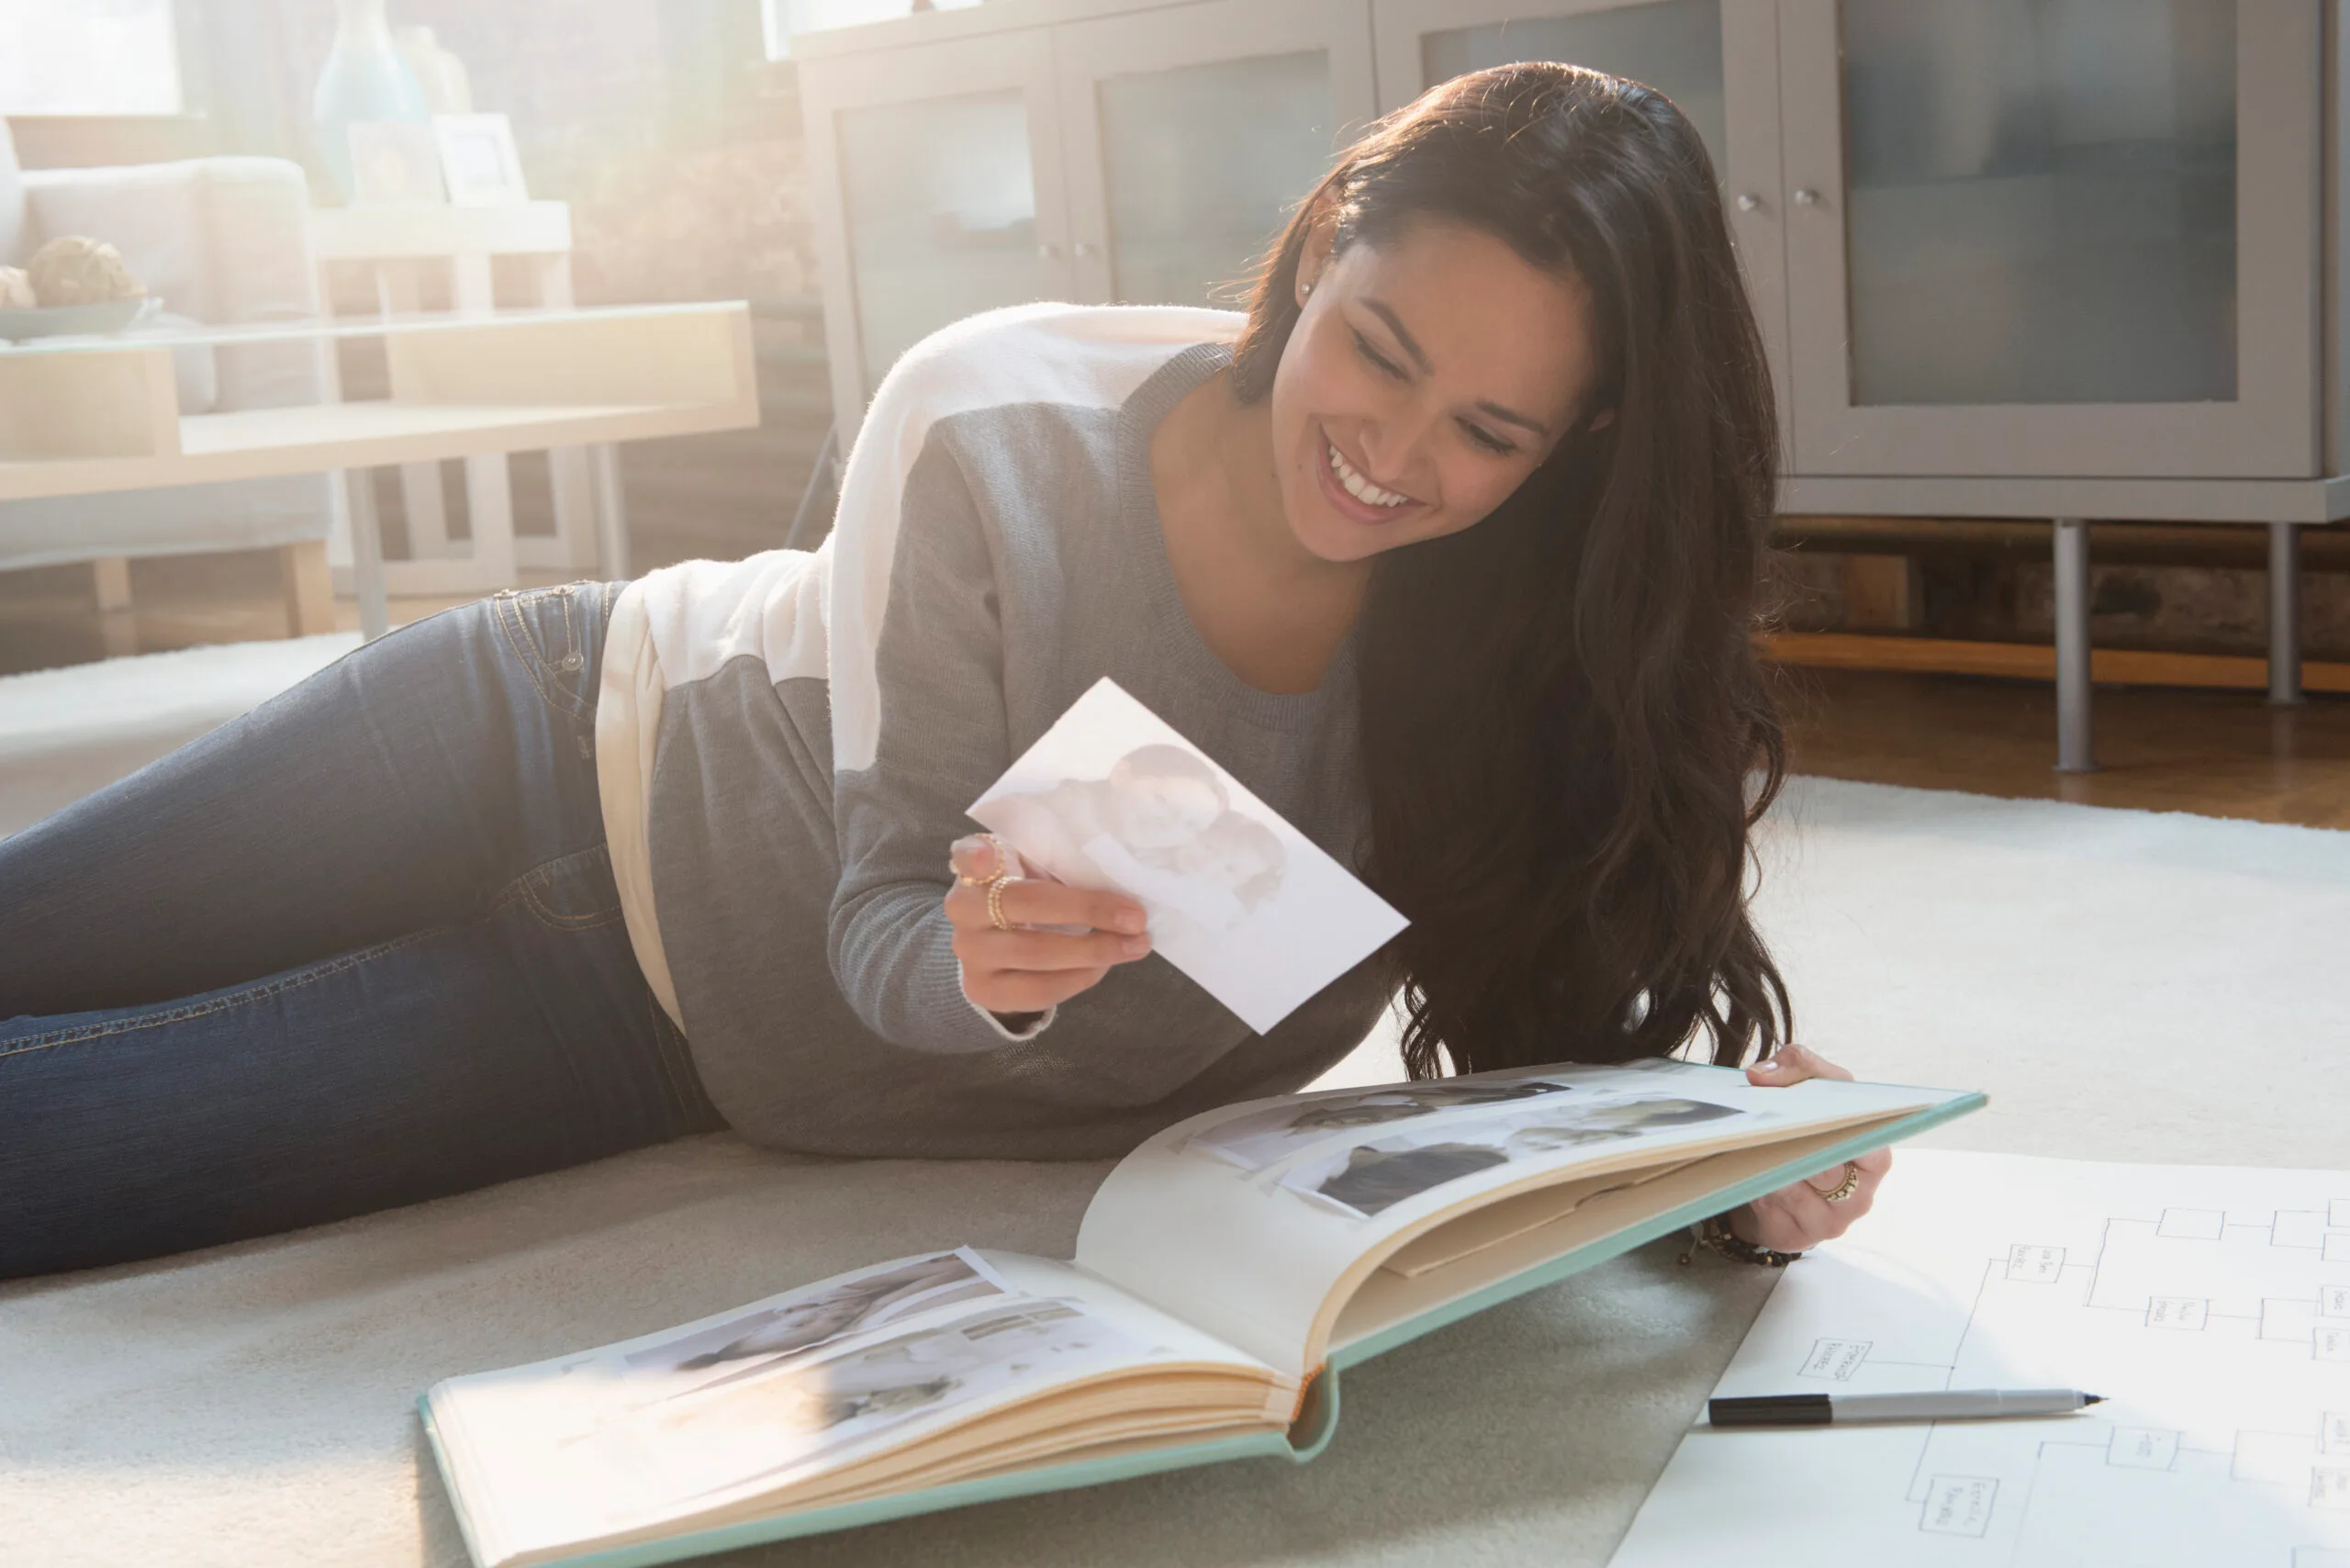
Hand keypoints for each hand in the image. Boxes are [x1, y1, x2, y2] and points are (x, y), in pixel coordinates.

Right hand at [945, 834, 1151, 1015]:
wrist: (995, 938)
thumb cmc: (1029, 889)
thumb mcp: (1034, 865)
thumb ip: (1056, 861)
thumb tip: (1119, 875)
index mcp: (976, 866)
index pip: (967, 855)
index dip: (976, 856)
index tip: (987, 855)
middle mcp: (963, 909)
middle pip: (1025, 905)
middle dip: (1089, 911)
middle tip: (1136, 917)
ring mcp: (969, 952)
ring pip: (1036, 955)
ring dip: (1095, 951)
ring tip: (1134, 945)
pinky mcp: (982, 989)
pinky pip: (1038, 991)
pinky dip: (1079, 978)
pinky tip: (1103, 966)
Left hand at [1723, 1042, 1890, 1253]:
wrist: (1777, 1177)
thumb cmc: (1806, 1129)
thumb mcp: (1811, 1088)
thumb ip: (1799, 1065)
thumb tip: (1762, 1076)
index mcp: (1874, 1155)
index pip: (1871, 1140)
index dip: (1841, 1123)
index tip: (1812, 1109)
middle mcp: (1859, 1195)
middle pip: (1826, 1166)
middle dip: (1794, 1143)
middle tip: (1765, 1123)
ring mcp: (1830, 1221)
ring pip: (1794, 1189)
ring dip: (1767, 1165)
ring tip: (1745, 1144)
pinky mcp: (1796, 1237)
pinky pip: (1771, 1210)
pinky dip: (1754, 1188)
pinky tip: (1742, 1174)